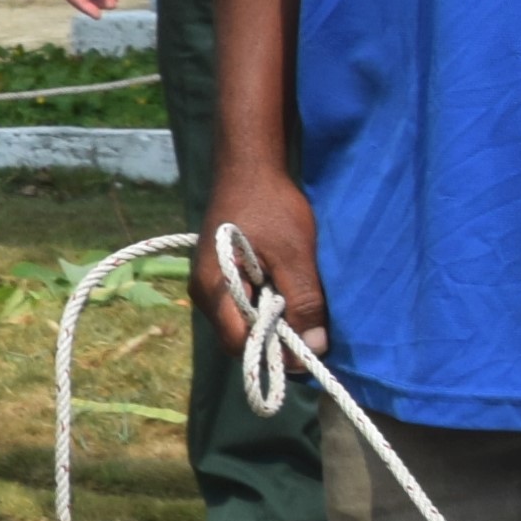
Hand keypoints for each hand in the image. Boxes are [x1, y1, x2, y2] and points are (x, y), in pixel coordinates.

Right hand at [197, 159, 323, 364]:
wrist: (249, 167)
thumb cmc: (269, 206)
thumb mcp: (295, 254)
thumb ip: (304, 301)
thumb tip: (316, 347)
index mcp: (213, 289)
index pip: (238, 343)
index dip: (273, 353)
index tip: (308, 349)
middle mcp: (204, 293)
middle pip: (239, 336)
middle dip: (275, 337)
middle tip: (310, 324)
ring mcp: (210, 284)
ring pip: (243, 321)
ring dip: (273, 320)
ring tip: (300, 302)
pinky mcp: (222, 275)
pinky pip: (244, 305)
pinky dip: (268, 306)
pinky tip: (287, 289)